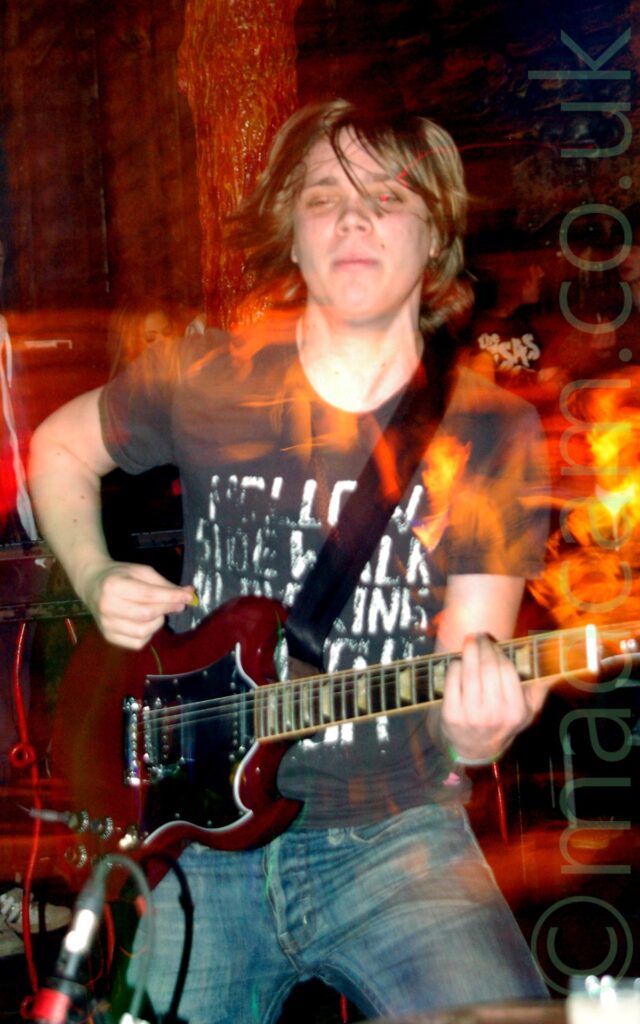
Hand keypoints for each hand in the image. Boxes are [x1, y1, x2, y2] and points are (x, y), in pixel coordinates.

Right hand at [81, 560, 195, 648]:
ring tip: (158, 612)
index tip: (189, 597)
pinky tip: (147, 622)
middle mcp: (107, 607)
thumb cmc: (120, 575)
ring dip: (158, 622)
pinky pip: (137, 643)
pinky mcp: (108, 637)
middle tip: (179, 604)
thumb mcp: (141, 572)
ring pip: (143, 631)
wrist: (92, 584)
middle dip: (168, 609)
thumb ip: (164, 584)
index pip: (149, 595)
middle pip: (147, 614)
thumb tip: (189, 594)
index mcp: (113, 586)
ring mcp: (106, 625)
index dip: (172, 597)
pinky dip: (148, 634)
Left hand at [439, 633, 550, 761]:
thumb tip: (554, 665)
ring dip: (468, 651)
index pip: (507, 670)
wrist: (476, 749)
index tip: (493, 642)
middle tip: (479, 636)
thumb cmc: (504, 721)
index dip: (498, 652)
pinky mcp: (451, 715)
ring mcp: (471, 715)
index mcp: (516, 711)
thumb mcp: (527, 711)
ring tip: (469, 641)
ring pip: (469, 672)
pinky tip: (458, 662)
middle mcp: (494, 714)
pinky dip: (454, 666)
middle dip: (482, 647)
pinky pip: (452, 680)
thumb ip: (540, 688)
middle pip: (488, 668)